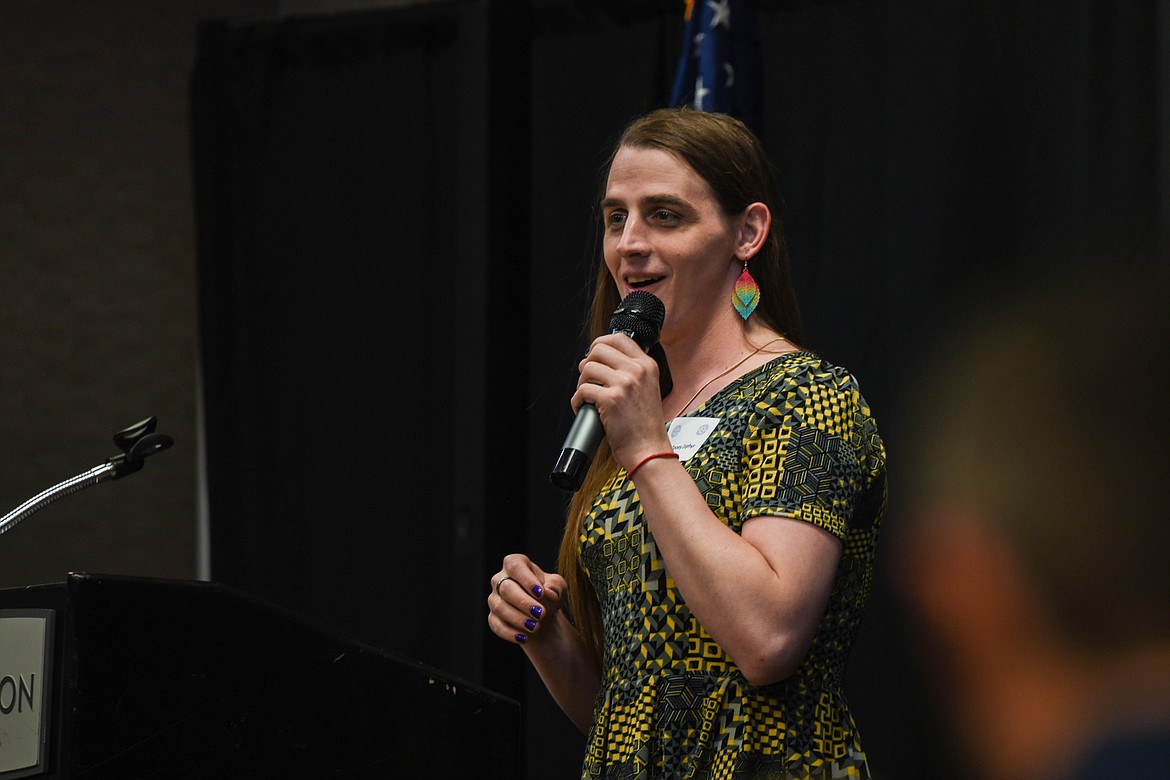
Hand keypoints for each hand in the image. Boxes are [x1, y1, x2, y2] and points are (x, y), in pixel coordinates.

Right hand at [487, 553, 566, 645]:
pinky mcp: (493, 617)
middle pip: (506, 588)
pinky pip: (496, 625)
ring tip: (536, 626)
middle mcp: (500, 579)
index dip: (527, 579)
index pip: (515, 566)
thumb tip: (549, 593)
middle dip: (524, 602)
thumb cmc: (549, 595)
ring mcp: (494, 598)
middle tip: (541, 614)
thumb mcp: (558, 587)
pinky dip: (510, 633)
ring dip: (518, 618)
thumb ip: (556, 586)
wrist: (543, 616)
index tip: (541, 593)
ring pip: (500, 607)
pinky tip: (524, 637)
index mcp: (515, 564)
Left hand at [573, 333, 670, 469]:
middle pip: (599, 349)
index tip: (594, 355)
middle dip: (587, 363)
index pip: (619, 338)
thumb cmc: (646, 426)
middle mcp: (637, 371)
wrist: (649, 450)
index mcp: (648, 366)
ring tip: (587, 396)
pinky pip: (582, 390)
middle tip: (588, 379)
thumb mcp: (649, 389)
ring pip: (587, 368)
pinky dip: (577, 400)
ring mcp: (624, 384)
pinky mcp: (611, 399)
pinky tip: (584, 407)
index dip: (601, 343)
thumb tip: (603, 360)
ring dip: (581, 382)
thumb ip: (632, 372)